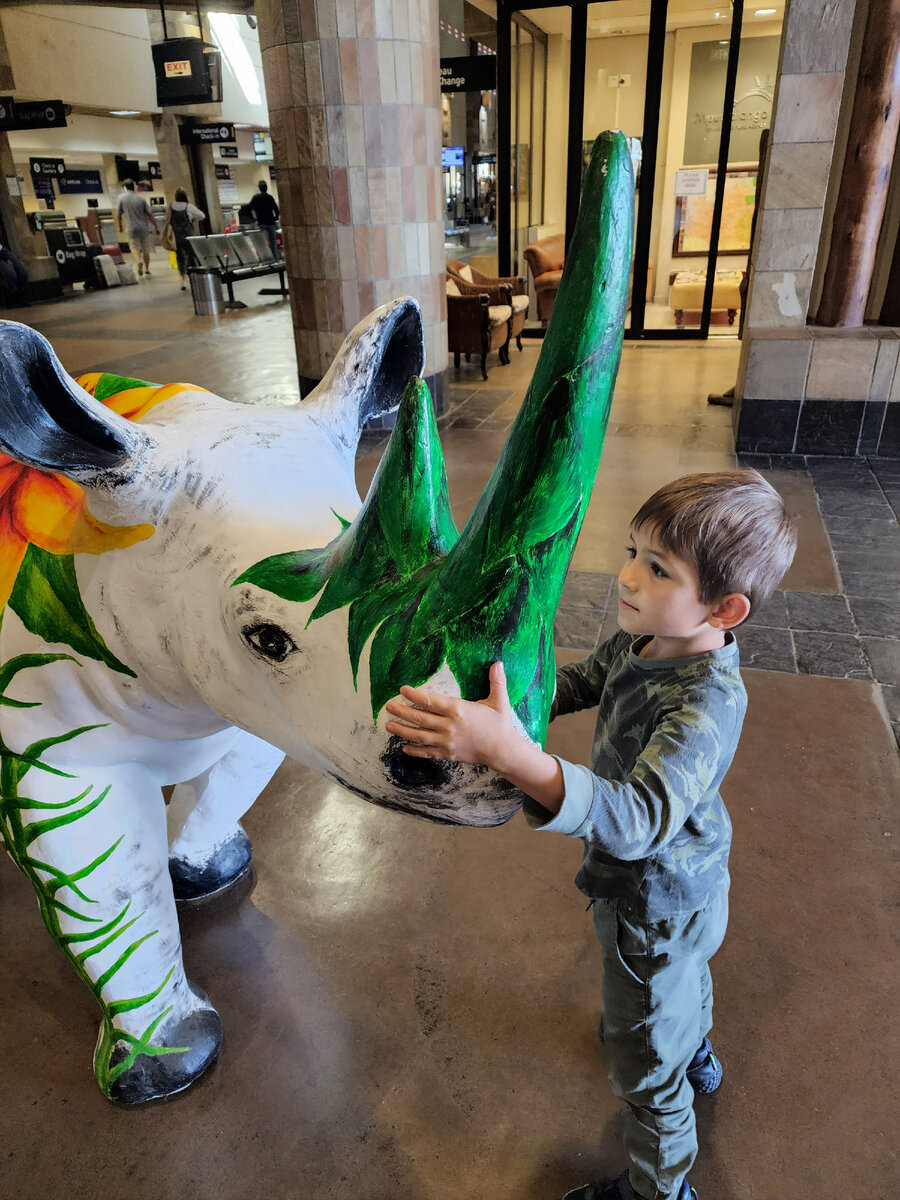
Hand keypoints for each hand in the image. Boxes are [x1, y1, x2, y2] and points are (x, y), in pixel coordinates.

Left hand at [385, 662, 518, 771]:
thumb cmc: (500, 725)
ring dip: (402, 731)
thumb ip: (496, 682)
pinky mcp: (448, 754)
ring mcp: (447, 742)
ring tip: (389, 725)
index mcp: (458, 710)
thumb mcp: (499, 701)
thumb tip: (498, 663)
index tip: (402, 689)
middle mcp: (449, 726)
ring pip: (419, 736)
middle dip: (402, 711)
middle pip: (420, 718)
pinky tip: (404, 748)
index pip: (430, 701)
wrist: (503, 751)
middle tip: (388, 706)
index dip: (414, 695)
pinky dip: (414, 751)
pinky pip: (427, 752)